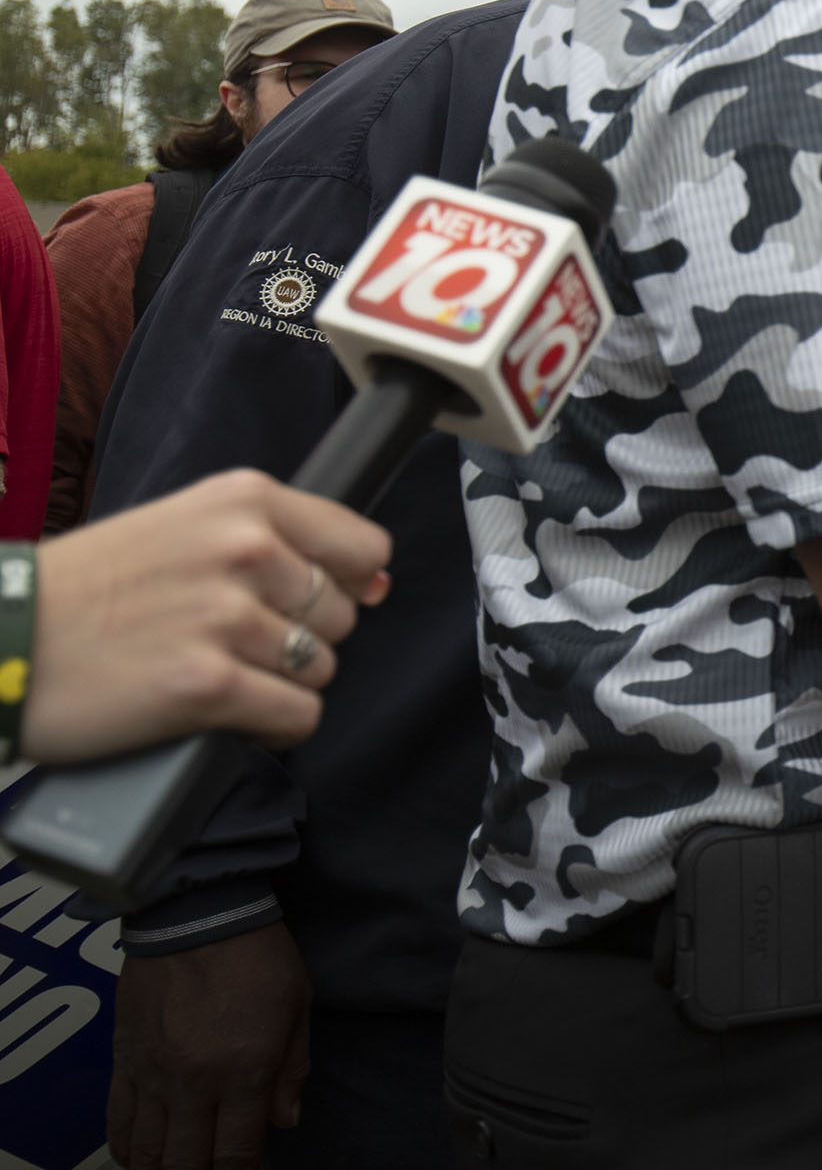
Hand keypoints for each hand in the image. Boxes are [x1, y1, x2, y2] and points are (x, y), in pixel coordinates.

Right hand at [31, 471, 392, 761]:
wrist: (1, 638)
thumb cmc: (86, 588)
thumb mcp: (184, 526)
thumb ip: (278, 540)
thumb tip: (378, 580)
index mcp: (245, 500)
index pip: (363, 547)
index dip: (347, 583)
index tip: (314, 599)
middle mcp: (245, 550)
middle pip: (343, 614)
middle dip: (301, 637)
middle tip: (231, 641)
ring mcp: (227, 619)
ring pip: (321, 668)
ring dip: (278, 682)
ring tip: (215, 671)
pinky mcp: (208, 686)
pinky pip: (297, 716)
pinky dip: (273, 726)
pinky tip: (229, 714)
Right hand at [108, 922, 310, 1169]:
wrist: (196, 915)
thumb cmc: (258, 955)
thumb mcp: (298, 1005)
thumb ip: (292, 1069)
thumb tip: (285, 1122)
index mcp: (246, 1071)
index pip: (238, 1151)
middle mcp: (196, 1083)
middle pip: (188, 1161)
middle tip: (209, 1168)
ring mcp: (154, 1075)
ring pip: (148, 1150)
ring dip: (161, 1168)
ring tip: (175, 1167)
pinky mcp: (124, 1061)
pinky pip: (118, 1120)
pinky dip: (126, 1146)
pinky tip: (137, 1156)